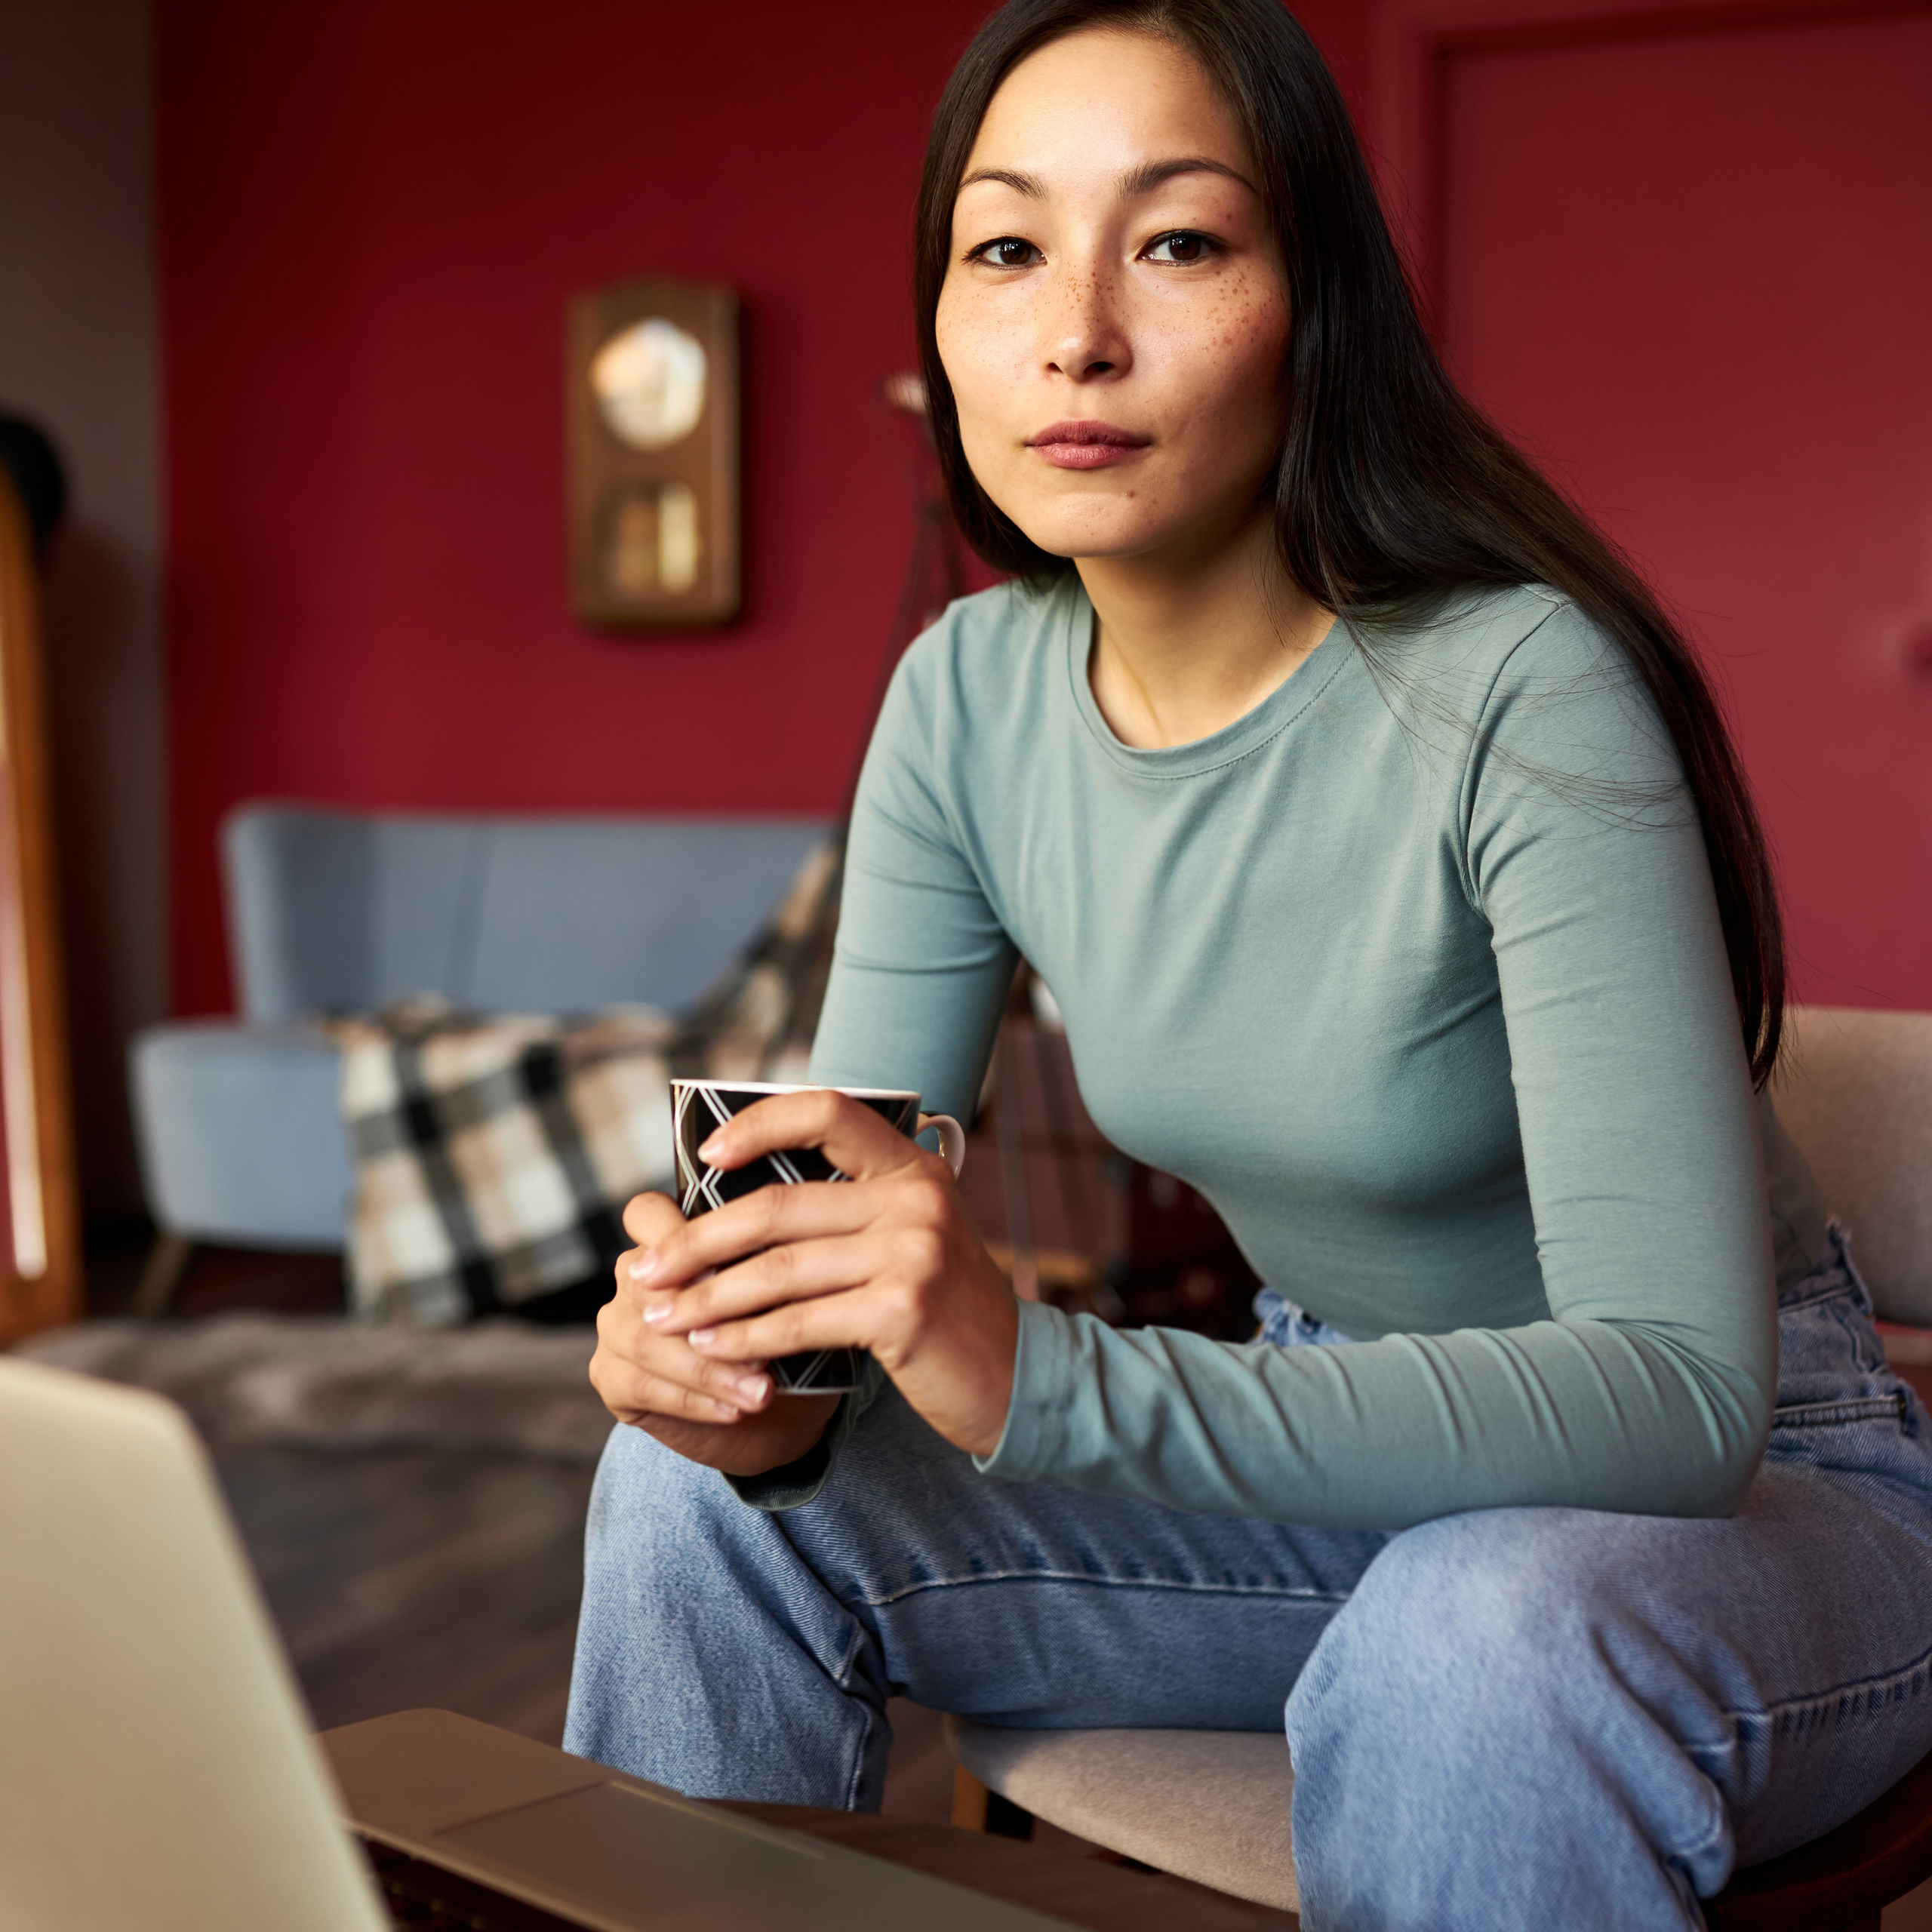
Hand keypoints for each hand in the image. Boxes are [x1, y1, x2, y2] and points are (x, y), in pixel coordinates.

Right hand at [591, 1189, 839, 1476]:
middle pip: (650, 1283)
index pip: (646, 1214)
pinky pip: (641, 1384)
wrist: (775, 1414)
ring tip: (761, 1391)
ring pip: (645, 1339)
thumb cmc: (781, 1339)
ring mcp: (616, 1327)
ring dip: (709, 1368)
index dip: (680, 1234)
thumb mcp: (786, 1299)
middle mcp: (632, 1278)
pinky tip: (733, 1410)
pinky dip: (693, 1399)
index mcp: (667, 1242)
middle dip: (713, 1317)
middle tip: (768, 1349)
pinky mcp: (610, 1378)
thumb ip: (769, 1274)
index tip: (734, 1268)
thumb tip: (788, 1266)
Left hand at [628, 1090, 1018, 1457]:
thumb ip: (849, 1210)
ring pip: (778, 1270)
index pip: (827, 1112)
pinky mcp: (903, 1310)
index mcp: (912, 1166)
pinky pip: (799, 1321)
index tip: (705, 1156)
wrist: (1016, 1376)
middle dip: (698, 1241)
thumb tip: (734, 1202)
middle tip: (645, 1270)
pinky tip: (712, 1349)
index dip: (760, 1123)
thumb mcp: (910, 1238)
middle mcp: (914, 1198)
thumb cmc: (943, 1308)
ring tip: (664, 1317)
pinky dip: (745, 1338)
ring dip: (708, 1298)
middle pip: (778, 1207)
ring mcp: (912, 1252)